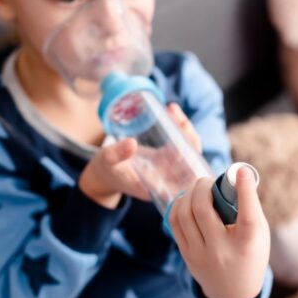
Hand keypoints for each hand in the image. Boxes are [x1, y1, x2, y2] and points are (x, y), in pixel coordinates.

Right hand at [79, 103, 201, 208]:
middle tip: (177, 118)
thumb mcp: (108, 162)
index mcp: (158, 188)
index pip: (183, 179)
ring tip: (172, 109)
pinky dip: (179, 126)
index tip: (178, 147)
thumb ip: (116, 154)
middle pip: (191, 161)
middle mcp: (169, 179)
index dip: (187, 162)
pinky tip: (172, 110)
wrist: (106, 172)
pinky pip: (180, 141)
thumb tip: (132, 144)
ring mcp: (170, 167)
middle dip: (189, 139)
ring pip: (188, 149)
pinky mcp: (167, 157)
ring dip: (185, 128)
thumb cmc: (107, 170)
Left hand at [169, 166, 269, 297]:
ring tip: (197, 189)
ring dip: (188, 194)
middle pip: (202, 209)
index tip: (240, 171)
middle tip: (207, 180)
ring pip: (184, 214)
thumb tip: (234, 176)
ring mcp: (200, 254)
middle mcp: (222, 250)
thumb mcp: (259, 234)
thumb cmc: (250, 253)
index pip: (248, 216)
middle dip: (202, 186)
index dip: (245, 190)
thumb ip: (249, 207)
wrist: (233, 292)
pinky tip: (187, 200)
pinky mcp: (186, 255)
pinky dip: (179, 205)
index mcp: (247, 244)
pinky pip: (175, 222)